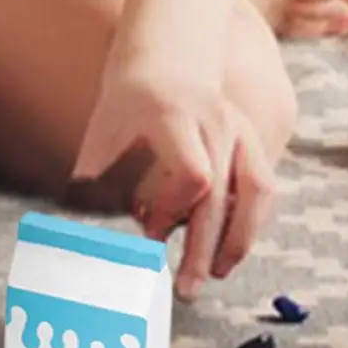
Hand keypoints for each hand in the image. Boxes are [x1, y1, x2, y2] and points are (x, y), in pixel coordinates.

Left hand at [73, 59, 277, 299]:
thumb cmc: (124, 105)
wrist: (165, 58)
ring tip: (218, 273)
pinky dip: (253, 221)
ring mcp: (240, 130)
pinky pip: (264, 185)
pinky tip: (233, 249)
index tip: (150, 232)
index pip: (193, 174)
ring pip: (255, 191)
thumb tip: (83, 235)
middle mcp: (215, 123)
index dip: (173, 210)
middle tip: (187, 289)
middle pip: (221, 194)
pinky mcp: (254, 140)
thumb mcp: (102, 136)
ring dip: (239, 239)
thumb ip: (97, 183)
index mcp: (174, 118)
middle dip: (205, 247)